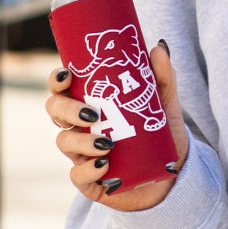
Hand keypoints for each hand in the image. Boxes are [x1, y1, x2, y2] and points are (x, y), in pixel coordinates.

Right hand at [44, 43, 188, 211]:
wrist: (172, 175)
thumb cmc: (160, 135)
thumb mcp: (164, 105)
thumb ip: (162, 78)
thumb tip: (157, 48)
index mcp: (89, 103)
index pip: (62, 88)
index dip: (57, 80)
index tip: (68, 75)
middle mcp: (79, 127)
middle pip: (55, 111)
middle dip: (67, 109)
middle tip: (92, 113)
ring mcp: (81, 153)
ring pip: (64, 141)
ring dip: (82, 141)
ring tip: (107, 143)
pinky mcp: (89, 180)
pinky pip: (78, 175)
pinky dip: (89, 169)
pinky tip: (105, 164)